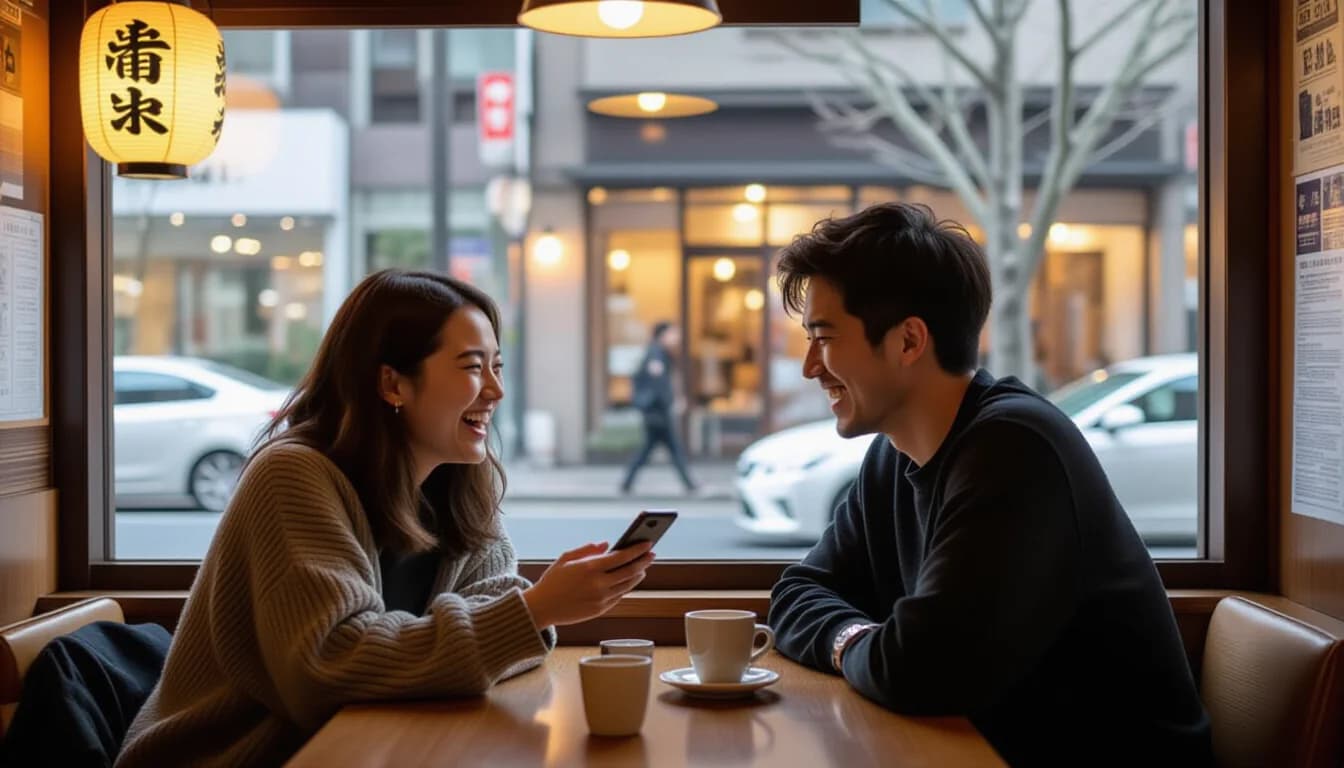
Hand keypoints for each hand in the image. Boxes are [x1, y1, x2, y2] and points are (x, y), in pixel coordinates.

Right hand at [522, 541, 654, 628]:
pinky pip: (619, 596)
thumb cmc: (553, 581)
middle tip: (651, 554)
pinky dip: (627, 586)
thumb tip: (607, 545)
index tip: (647, 543)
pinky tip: (629, 579)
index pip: (621, 557)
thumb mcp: (566, 559)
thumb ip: (587, 550)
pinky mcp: (600, 610)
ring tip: (643, 566)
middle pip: (630, 571)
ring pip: (627, 585)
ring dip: (638, 574)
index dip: (637, 550)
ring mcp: (601, 599)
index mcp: (589, 568)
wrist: (541, 608)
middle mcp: (598, 584)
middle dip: (643, 561)